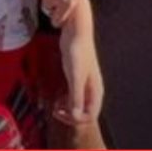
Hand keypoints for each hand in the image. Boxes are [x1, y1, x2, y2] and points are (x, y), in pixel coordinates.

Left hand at [54, 12, 103, 126]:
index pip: (90, 116)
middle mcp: (92, 89)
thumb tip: (77, 117)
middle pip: (84, 112)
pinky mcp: (77, 76)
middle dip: (70, 115)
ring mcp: (85, 83)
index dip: (75, 119)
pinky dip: (66, 99)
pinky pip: (73, 95)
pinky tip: (57, 97)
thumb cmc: (77, 51)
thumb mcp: (75, 76)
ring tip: (55, 105)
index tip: (60, 113)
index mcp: (96, 91)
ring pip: (78, 104)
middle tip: (55, 110)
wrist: (76, 31)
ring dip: (67, 108)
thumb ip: (76, 97)